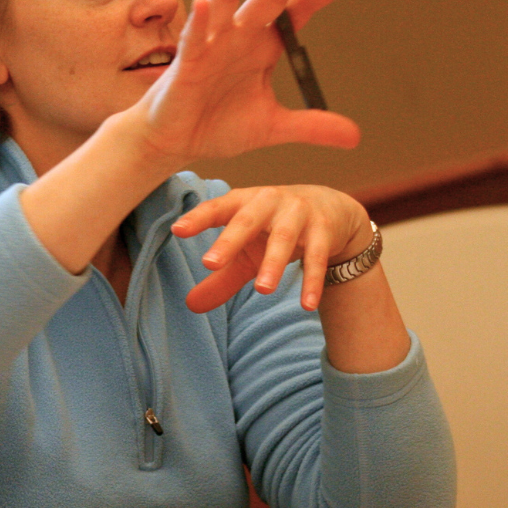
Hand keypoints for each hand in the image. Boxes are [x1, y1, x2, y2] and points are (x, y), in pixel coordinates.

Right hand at [129, 0, 362, 166]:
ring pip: (227, 0)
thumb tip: (355, 136)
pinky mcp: (186, 63)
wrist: (175, 141)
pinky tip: (204, 4)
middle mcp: (239, 37)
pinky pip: (193, 39)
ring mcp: (211, 45)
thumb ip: (310, 126)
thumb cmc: (217, 124)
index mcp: (262, 47)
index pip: (298, 12)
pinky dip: (199, 22)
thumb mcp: (271, 126)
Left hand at [171, 185, 372, 312]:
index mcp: (242, 202)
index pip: (216, 208)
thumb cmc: (274, 228)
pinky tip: (307, 305)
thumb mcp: (247, 250)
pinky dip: (312, 281)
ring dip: (273, 263)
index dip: (197, 218)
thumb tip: (190, 305)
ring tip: (263, 290)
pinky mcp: (323, 229)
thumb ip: (221, 276)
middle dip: (229, 241)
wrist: (330, 208)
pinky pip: (317, 257)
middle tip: (210, 264)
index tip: (177, 230)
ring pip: (283, 238)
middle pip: (246, 221)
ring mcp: (297, 213)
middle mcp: (268, 202)